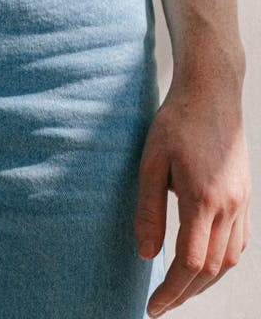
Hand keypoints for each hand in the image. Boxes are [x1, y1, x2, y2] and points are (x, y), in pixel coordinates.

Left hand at [136, 54, 249, 316]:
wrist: (212, 94)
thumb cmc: (175, 124)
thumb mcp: (150, 164)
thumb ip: (148, 210)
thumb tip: (146, 254)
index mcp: (203, 199)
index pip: (190, 262)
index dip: (171, 290)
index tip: (152, 307)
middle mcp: (229, 206)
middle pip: (211, 268)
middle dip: (186, 293)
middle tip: (161, 306)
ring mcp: (242, 202)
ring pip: (229, 259)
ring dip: (204, 282)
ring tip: (178, 292)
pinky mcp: (245, 197)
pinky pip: (238, 242)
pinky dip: (220, 262)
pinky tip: (201, 266)